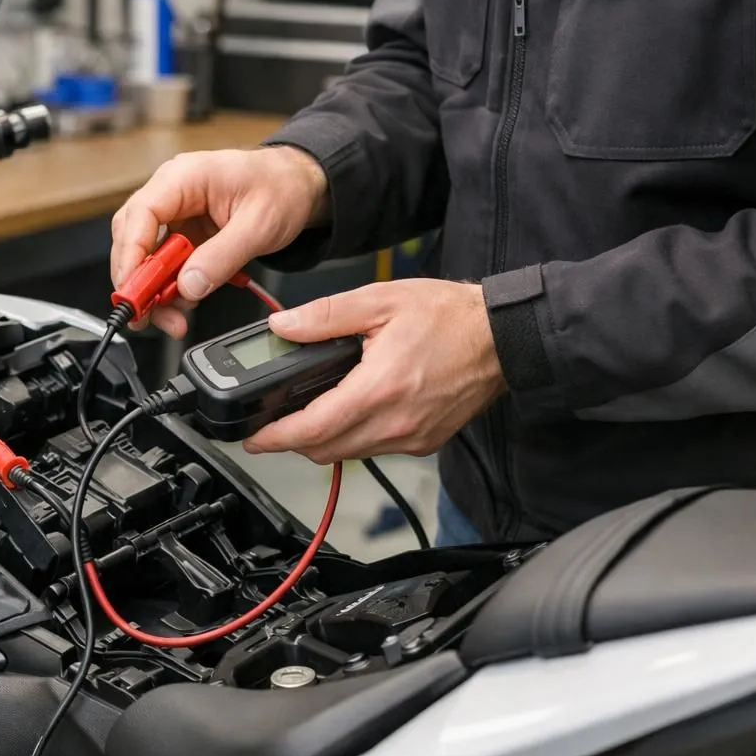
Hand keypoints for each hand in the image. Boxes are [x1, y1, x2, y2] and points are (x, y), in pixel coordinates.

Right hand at [110, 147, 328, 337]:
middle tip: (146, 315)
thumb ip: (222, 257)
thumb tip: (188, 286)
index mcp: (184, 177)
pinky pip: (166, 262)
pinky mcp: (184, 232)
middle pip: (132, 237)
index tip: (134, 289)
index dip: (130, 254)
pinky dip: (171, 286)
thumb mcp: (259, 225)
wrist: (298, 185)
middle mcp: (172, 193)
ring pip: (146, 254)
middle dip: (138, 280)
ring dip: (155, 290)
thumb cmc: (281, 188)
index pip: (140, 214)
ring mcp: (176, 213)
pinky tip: (184, 303)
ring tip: (173, 319)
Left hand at [244, 280, 506, 461]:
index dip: (276, 438)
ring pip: (349, 454)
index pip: (313, 429)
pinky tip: (348, 413)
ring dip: (322, 441)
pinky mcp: (424, 442)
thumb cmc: (449, 317)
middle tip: (271, 426)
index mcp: (379, 388)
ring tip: (305, 416)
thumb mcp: (379, 301)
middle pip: (326, 450)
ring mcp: (411, 437)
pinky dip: (353, 438)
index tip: (252, 439)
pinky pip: (375, 450)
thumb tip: (283, 326)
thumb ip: (324, 316)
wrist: (502, 338)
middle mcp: (395, 422)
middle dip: (292, 442)